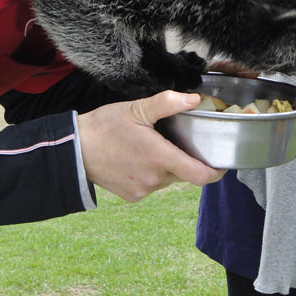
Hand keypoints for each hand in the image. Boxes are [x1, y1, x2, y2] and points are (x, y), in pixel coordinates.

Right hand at [76, 89, 224, 201]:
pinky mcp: (133, 196)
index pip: (200, 175)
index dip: (216, 172)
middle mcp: (154, 178)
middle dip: (185, 160)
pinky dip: (151, 174)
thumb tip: (194, 98)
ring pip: (168, 179)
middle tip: (175, 142)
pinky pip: (152, 186)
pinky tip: (137, 159)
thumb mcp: (136, 109)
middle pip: (184, 174)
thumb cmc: (104, 127)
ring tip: (151, 148)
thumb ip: (167, 103)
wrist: (74, 150)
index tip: (221, 164)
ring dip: (167, 166)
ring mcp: (143, 189)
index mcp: (159, 157)